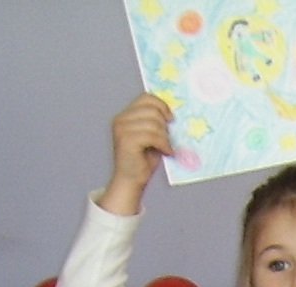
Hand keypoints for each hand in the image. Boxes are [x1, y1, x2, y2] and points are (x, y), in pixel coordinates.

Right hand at [101, 94, 173, 214]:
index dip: (162, 105)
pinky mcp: (126, 140)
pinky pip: (152, 136)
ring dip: (165, 137)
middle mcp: (121, 119)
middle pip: (152, 109)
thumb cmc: (143, 160)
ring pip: (154, 123)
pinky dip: (164, 144)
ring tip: (166, 147)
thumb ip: (156, 123)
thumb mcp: (151, 137)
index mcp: (125, 115)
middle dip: (165, 124)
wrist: (131, 180)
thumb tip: (174, 113)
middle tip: (167, 139)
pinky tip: (166, 152)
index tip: (171, 119)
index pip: (146, 97)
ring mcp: (122, 129)